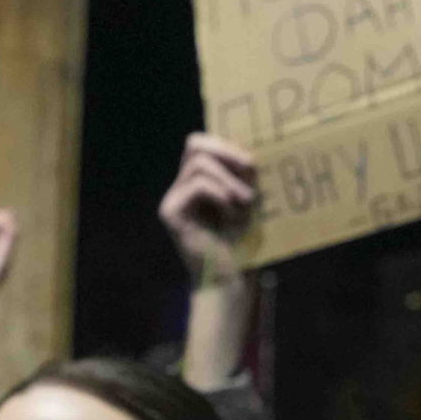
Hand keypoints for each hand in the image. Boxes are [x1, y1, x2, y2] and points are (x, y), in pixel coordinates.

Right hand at [159, 134, 257, 283]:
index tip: (250, 164)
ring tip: (245, 202)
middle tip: (251, 170)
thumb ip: (242, 174)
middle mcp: (180, 187)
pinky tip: (231, 215)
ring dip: (229, 180)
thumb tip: (246, 153)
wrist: (228, 276)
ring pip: (199, 164)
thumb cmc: (240, 239)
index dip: (224, 145)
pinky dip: (221, 195)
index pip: (200, 143)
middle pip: (195, 144)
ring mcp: (172, 199)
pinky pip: (197, 186)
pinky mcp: (170, 213)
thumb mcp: (246, 199)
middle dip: (226, 153)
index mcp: (196, 181)